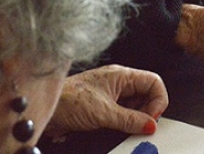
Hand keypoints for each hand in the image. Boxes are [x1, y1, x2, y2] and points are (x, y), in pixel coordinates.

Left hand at [44, 65, 167, 136]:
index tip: (152, 118)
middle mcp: (118, 82)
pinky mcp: (103, 105)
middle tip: (142, 126)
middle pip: (146, 93)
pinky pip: (123, 112)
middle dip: (148, 110)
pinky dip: (125, 122)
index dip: (158, 100)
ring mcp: (111, 93)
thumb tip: (150, 125)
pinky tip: (120, 128)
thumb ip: (130, 119)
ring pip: (135, 104)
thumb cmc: (69, 100)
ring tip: (128, 128)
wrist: (46, 109)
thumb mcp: (104, 113)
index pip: (153, 82)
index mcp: (121, 75)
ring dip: (136, 118)